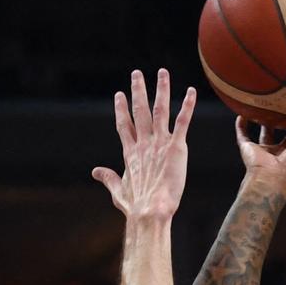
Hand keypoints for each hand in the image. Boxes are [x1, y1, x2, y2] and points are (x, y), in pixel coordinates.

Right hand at [92, 68, 194, 219]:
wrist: (150, 211)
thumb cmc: (135, 206)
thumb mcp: (117, 190)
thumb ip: (107, 178)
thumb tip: (95, 171)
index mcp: (130, 153)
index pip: (124, 125)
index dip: (121, 109)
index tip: (119, 95)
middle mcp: (143, 143)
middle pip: (139, 111)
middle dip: (138, 91)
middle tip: (136, 74)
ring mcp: (159, 143)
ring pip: (160, 110)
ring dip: (161, 90)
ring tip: (162, 73)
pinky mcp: (175, 148)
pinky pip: (182, 122)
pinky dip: (187, 106)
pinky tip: (190, 91)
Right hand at [234, 103, 285, 193]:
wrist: (271, 179)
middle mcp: (280, 152)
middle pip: (284, 132)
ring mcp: (264, 151)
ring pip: (265, 133)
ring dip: (264, 121)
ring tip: (267, 104)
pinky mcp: (249, 150)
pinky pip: (243, 136)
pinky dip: (241, 126)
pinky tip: (242, 113)